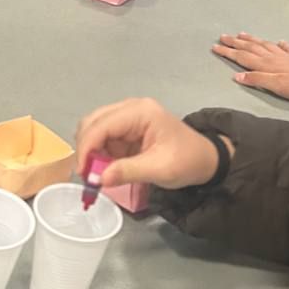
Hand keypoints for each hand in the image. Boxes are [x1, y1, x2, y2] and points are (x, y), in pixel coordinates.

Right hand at [76, 98, 226, 190]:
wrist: (206, 160)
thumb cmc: (187, 161)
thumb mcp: (160, 169)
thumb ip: (128, 171)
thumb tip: (99, 178)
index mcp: (140, 112)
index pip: (102, 125)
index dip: (87, 148)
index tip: (83, 173)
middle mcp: (130, 109)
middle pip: (92, 122)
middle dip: (86, 148)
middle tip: (87, 175)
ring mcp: (127, 118)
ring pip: (94, 130)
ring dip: (91, 152)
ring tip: (96, 173)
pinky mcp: (126, 130)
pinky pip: (103, 139)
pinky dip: (98, 154)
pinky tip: (104, 168)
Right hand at [212, 33, 288, 103]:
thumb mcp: (275, 86)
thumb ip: (257, 80)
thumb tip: (237, 75)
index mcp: (266, 65)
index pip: (242, 57)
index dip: (228, 52)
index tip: (215, 47)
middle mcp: (273, 58)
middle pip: (251, 48)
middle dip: (235, 43)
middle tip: (223, 37)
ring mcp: (285, 56)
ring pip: (264, 45)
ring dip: (252, 40)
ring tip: (242, 34)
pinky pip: (285, 49)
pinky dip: (279, 44)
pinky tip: (278, 42)